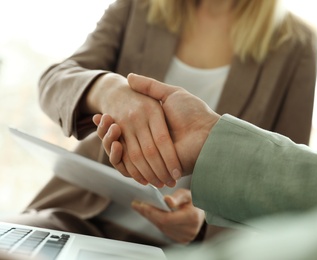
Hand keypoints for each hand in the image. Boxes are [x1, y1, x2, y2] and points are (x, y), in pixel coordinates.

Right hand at [94, 74, 219, 185]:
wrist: (208, 133)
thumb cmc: (193, 112)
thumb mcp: (171, 94)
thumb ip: (151, 87)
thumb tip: (129, 77)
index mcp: (153, 127)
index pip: (127, 126)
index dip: (113, 122)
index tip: (102, 114)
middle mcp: (150, 142)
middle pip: (121, 140)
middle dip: (108, 131)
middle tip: (99, 119)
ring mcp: (152, 156)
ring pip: (123, 153)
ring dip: (110, 141)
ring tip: (104, 128)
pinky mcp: (154, 168)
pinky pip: (131, 166)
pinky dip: (119, 157)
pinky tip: (113, 144)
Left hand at [132, 188, 204, 243]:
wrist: (203, 212)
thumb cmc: (195, 201)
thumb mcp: (188, 194)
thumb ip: (177, 197)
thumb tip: (167, 200)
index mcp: (192, 218)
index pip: (166, 218)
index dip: (152, 212)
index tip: (141, 205)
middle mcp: (189, 230)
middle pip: (162, 224)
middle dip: (148, 213)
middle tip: (137, 205)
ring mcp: (186, 237)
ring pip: (162, 228)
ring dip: (151, 218)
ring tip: (142, 208)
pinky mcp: (182, 240)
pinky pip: (165, 231)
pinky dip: (157, 222)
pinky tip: (151, 215)